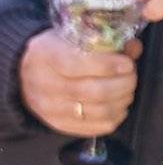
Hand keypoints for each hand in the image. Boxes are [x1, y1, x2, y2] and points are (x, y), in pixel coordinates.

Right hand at [19, 27, 139, 135]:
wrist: (26, 76)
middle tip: (131, 76)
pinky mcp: (59, 124)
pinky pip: (96, 127)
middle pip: (94, 91)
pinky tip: (118, 105)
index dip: (109, 65)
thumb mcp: (75, 37)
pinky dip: (115, 116)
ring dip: (122, 100)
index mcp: (46, 55)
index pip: (78, 64)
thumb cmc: (58, 52)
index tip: (127, 63)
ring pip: (98, 111)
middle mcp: (44, 84)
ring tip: (127, 89)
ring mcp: (50, 108)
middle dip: (124, 84)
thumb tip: (133, 47)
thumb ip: (106, 42)